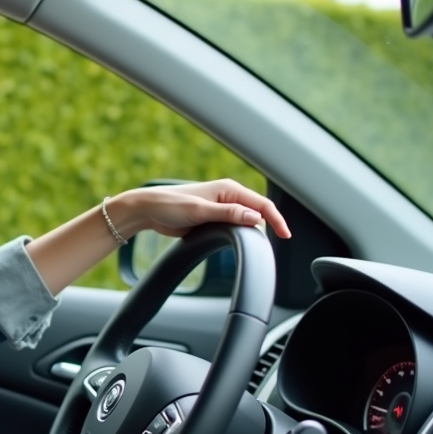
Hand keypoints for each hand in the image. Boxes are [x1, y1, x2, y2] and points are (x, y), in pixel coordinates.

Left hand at [112, 179, 290, 239]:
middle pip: (257, 211)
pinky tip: (243, 242)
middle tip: (278, 241)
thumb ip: (228, 213)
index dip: (276, 219)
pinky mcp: (212, 219)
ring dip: (254, 230)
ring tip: (262, 244)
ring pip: (246, 220)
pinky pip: (233, 226)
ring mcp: (220, 208)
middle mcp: (228, 197)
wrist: (147, 210)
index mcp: (228, 189)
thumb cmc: (169, 205)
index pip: (261, 204)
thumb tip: (255, 217)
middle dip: (270, 224)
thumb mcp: (200, 210)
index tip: (285, 235)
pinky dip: (241, 233)